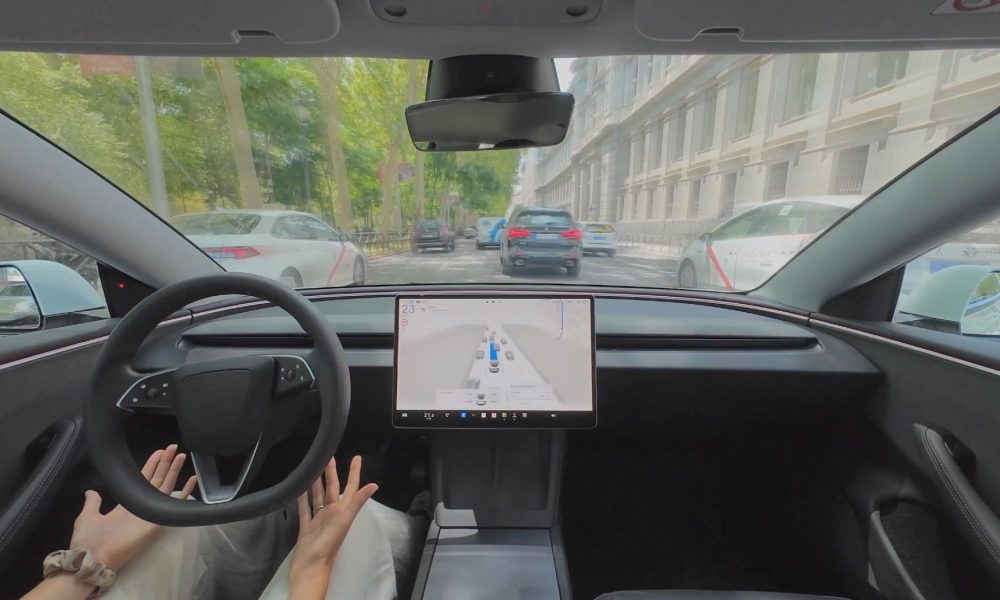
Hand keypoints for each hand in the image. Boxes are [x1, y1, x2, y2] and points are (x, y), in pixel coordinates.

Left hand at [69, 444, 196, 570]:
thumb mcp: (88, 515)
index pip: (144, 480)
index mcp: (128, 504)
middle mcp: (142, 506)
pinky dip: (185, 492)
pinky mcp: (158, 521)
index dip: (151, 465)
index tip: (158, 452)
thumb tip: (90, 490)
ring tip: (181, 455)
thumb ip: (92, 502)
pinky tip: (193, 479)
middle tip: (173, 447)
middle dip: (165, 463)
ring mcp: (152, 513)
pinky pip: (174, 504)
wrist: (91, 557)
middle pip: (158, 480)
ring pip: (167, 486)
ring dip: (174, 470)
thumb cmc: (89, 538)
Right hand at [288, 456, 376, 595]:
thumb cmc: (328, 546)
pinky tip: (298, 490)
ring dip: (316, 484)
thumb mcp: (344, 522)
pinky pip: (304, 509)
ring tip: (312, 468)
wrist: (310, 568)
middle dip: (331, 473)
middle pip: (332, 489)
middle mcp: (332, 514)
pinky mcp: (306, 527)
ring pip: (318, 497)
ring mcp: (319, 520)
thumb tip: (374, 485)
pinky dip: (302, 499)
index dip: (354, 472)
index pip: (351, 487)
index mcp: (342, 511)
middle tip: (328, 456)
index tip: (356, 457)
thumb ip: (357, 502)